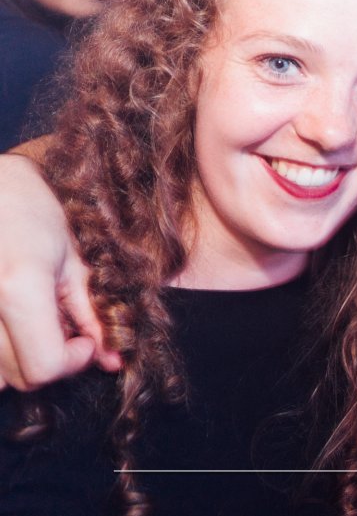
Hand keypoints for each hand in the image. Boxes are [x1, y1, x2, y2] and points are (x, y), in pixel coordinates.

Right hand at [0, 154, 117, 390]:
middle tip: (63, 329)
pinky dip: (0, 352)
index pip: (45, 367)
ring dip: (20, 360)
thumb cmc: (31, 210)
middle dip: (52, 361)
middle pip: (19, 377)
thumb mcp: (74, 260)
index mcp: (19, 289)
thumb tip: (113, 361)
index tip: (86, 340)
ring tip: (32, 322)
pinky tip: (11, 323)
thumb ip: (93, 315)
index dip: (74, 360)